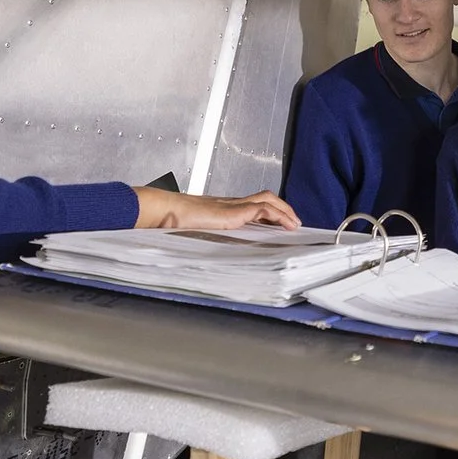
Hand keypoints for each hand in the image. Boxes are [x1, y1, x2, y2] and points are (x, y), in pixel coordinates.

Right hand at [133, 187, 298, 230]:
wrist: (163, 211)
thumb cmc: (170, 222)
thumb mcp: (192, 234)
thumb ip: (202, 240)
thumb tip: (201, 260)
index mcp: (219, 208)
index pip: (250, 205)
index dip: (267, 212)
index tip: (277, 224)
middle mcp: (228, 203)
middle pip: (263, 198)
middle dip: (281, 209)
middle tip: (292, 223)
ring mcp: (231, 205)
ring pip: (267, 200)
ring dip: (284, 211)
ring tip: (294, 225)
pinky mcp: (234, 210)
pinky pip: (264, 208)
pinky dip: (278, 215)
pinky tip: (286, 226)